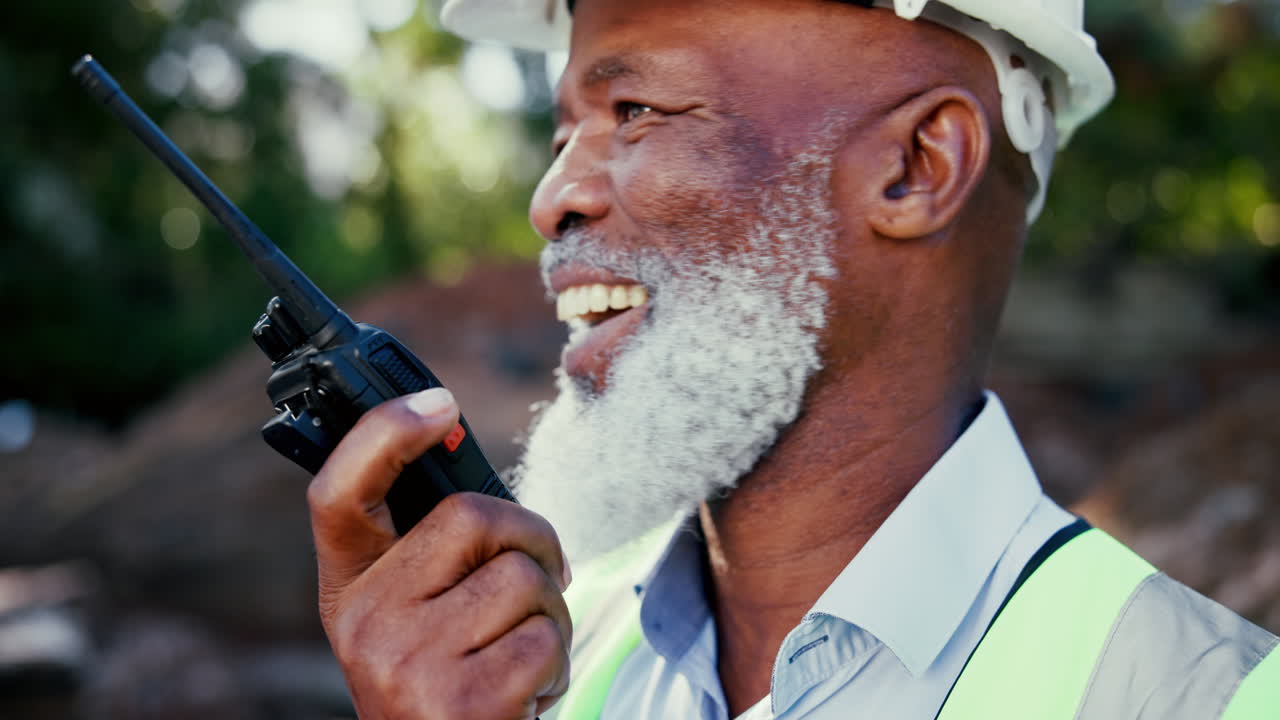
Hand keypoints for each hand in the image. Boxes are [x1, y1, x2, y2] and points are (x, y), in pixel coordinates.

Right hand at [307, 388, 572, 719]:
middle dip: (531, 537)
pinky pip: (544, 638)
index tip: (437, 401)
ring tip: (524, 653)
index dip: (382, 434)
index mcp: (350, 591)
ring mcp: (409, 663)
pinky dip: (556, 663)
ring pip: (522, 577)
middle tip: (542, 576)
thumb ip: (434, 558)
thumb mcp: (416, 621)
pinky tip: (528, 693)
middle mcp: (366, 624)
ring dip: (551, 612)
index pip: (339, 494)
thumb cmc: (447, 685)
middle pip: (472, 515)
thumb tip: (491, 499)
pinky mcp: (462, 702)